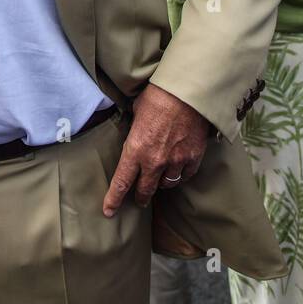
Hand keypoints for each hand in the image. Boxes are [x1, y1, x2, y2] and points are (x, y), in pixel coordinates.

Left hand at [103, 83, 208, 216]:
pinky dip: (181, 175)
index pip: (121, 182)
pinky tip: (179, 171)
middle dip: (141, 197)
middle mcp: (155, 161)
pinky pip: (185, 175)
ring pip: (167, 184)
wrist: (188, 93)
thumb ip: (135, 127)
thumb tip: (135, 129)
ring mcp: (176, 161)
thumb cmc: (159, 96)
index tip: (109, 211)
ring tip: (160, 181)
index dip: (114, 199)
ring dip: (162, 184)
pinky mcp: (193, 157)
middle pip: (146, 190)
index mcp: (135, 149)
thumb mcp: (136, 111)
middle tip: (139, 201)